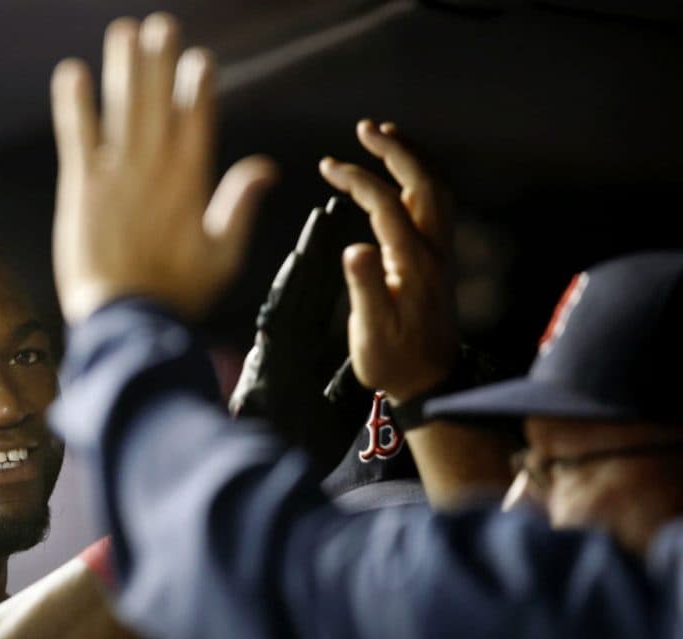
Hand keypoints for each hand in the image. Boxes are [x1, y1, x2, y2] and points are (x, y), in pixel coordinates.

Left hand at [50, 13, 276, 322]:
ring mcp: (117, 174)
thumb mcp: (223, 255)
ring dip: (123, 68)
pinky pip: (78, 134)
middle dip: (160, 62)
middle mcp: (156, 168)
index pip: (197, 122)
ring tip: (124, 32)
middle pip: (159, 103)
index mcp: (191, 184)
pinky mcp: (82, 186)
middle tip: (160, 25)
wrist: (126, 318)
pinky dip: (74, 104)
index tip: (200, 59)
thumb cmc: (176, 293)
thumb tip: (266, 166)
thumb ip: (241, 206)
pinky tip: (70, 73)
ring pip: (123, 108)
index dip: (198, 88)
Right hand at [320, 120, 457, 402]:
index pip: (388, 207)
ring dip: (412, 157)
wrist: (430, 380)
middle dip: (395, 150)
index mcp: (414, 266)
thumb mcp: (372, 332)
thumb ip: (365, 289)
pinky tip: (402, 171)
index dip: (359, 181)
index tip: (328, 166)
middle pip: (423, 184)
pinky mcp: (439, 257)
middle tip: (365, 127)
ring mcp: (441, 252)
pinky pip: (436, 203)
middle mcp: (434, 251)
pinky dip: (420, 176)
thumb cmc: (393, 359)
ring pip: (435, 189)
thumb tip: (354, 248)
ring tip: (383, 134)